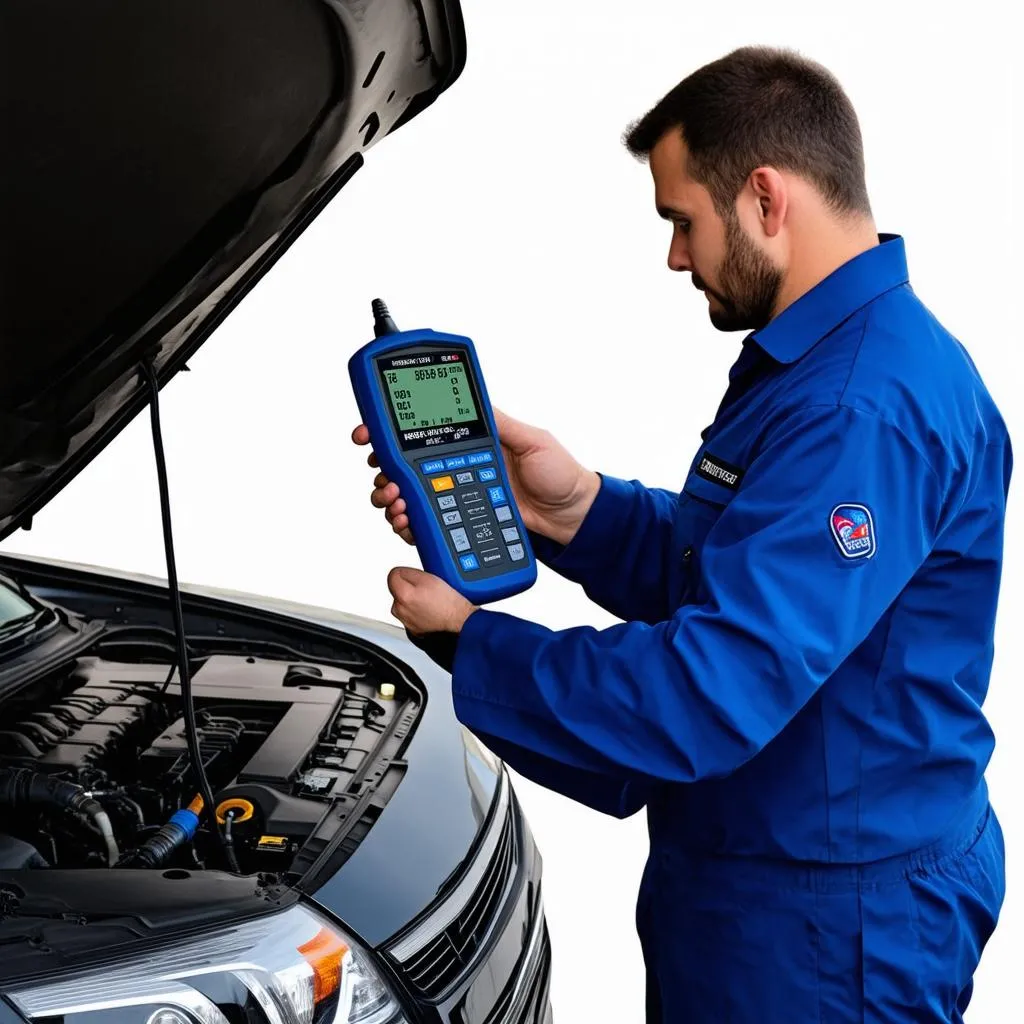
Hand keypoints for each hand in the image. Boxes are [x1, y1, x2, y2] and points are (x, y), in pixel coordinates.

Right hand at [353, 411, 599, 547]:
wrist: (573, 517)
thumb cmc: (560, 474)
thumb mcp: (533, 440)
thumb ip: (502, 423)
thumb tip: (472, 403)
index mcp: (470, 440)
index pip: (422, 428)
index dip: (390, 429)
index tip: (369, 433)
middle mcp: (455, 466)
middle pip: (401, 464)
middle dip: (381, 467)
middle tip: (380, 473)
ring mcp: (454, 495)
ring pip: (406, 494)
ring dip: (391, 496)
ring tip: (396, 500)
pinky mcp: (459, 522)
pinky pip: (424, 523)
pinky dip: (408, 523)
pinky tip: (407, 521)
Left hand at [388, 567, 477, 635]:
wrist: (459, 620)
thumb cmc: (448, 601)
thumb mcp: (429, 577)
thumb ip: (408, 572)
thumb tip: (398, 572)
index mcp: (403, 595)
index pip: (393, 575)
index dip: (405, 572)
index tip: (415, 576)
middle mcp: (400, 611)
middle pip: (397, 591)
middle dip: (408, 587)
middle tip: (425, 589)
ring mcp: (406, 621)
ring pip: (403, 604)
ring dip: (412, 600)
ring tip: (429, 600)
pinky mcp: (413, 629)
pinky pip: (409, 616)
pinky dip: (416, 612)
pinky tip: (428, 609)